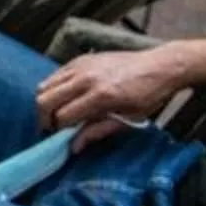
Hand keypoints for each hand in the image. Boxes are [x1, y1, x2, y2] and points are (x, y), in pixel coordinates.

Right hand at [34, 45, 193, 145]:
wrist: (160, 66)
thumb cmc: (149, 95)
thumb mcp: (129, 119)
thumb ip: (98, 131)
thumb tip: (74, 147)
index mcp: (101, 95)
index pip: (63, 116)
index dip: (58, 131)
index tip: (61, 138)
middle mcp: (86, 78)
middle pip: (45, 99)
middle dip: (44, 118)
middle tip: (51, 128)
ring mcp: (81, 65)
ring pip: (45, 85)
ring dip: (47, 102)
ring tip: (57, 113)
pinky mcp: (81, 58)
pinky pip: (55, 75)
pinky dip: (53, 88)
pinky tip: (66, 97)